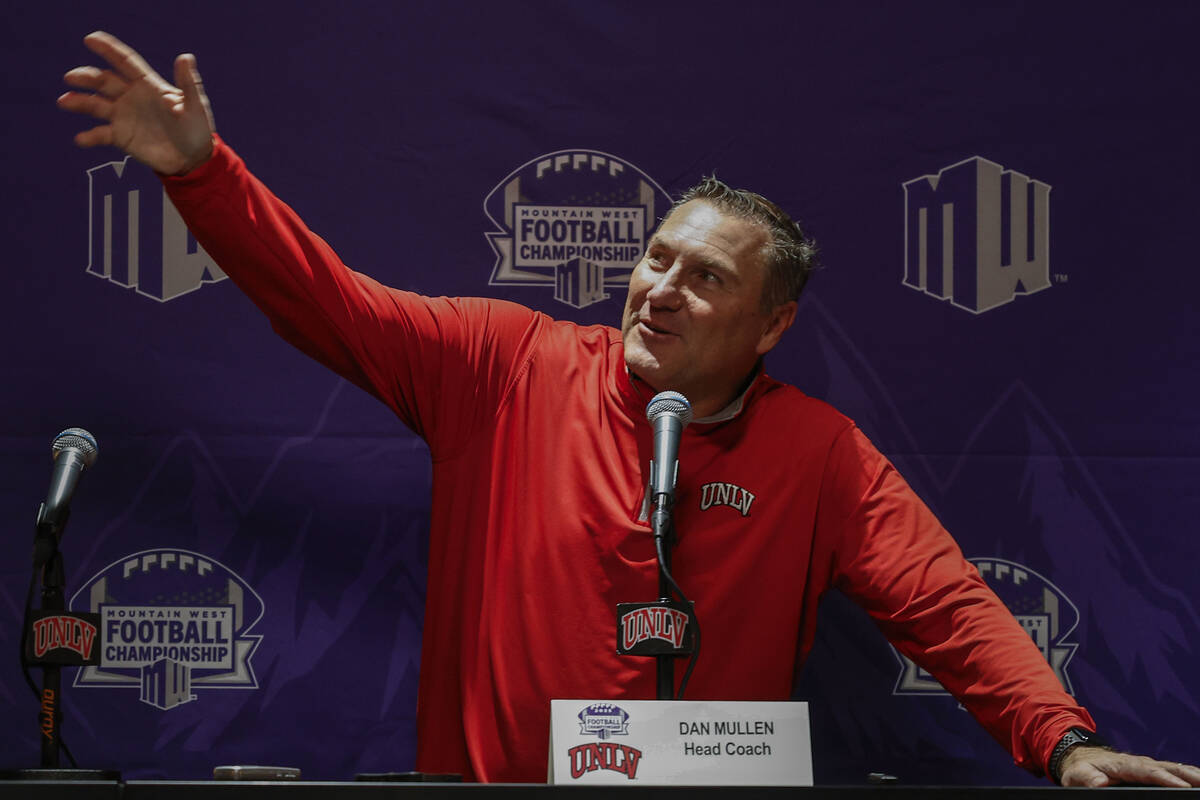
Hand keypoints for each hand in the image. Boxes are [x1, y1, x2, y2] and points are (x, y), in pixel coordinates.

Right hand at [57, 31, 213, 174]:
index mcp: (148, 85)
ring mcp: (124, 116)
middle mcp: (131, 97)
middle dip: (86, 77)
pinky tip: (81, 139)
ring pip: (96, 105)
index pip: (125, 62)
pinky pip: (101, 134)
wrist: (193, 159)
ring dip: (79, 102)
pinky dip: (90, 136)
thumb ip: (188, 83)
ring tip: (65, 101)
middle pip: (104, 81)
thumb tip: (185, 57)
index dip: (109, 50)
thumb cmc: (197, 129)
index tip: (91, 39)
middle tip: (71, 77)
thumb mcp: (195, 105)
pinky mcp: (121, 137)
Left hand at [1059, 745, 1199, 786]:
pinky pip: (1173, 771)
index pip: (1147, 771)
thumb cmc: (1081, 768)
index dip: (1165, 778)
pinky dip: (1188, 775)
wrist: (1082, 758)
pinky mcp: (1151, 770)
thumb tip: (1100, 783)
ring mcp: (1147, 765)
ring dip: (1192, 775)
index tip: (1181, 786)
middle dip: (1187, 776)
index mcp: (1123, 764)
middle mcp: (1139, 763)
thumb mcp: (1078, 774)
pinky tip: (1198, 782)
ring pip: (1174, 769)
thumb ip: (1088, 778)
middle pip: (1167, 768)